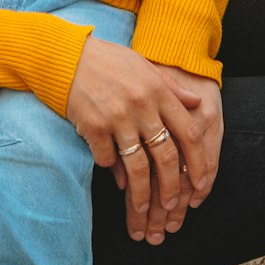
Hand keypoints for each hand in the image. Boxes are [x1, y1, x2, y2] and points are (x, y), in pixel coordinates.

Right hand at [66, 38, 210, 239]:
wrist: (66, 56)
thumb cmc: (107, 60)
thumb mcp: (144, 66)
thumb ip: (171, 87)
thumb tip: (197, 102)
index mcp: (158, 90)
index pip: (189, 133)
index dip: (198, 162)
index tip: (199, 182)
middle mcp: (142, 105)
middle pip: (165, 156)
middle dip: (172, 186)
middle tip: (171, 205)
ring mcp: (118, 117)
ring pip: (138, 166)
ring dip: (142, 193)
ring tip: (141, 208)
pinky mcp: (94, 127)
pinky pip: (107, 159)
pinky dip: (111, 170)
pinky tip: (113, 174)